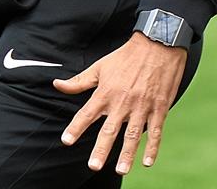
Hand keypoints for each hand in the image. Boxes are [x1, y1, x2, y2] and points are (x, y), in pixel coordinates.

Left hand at [52, 31, 186, 175]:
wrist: (157, 45)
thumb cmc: (125, 57)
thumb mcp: (99, 66)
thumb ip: (79, 81)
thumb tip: (57, 85)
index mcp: (105, 92)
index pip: (86, 113)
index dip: (75, 128)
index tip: (66, 141)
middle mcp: (122, 102)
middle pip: (110, 130)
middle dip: (101, 149)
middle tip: (93, 166)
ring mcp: (142, 106)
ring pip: (133, 135)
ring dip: (127, 154)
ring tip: (121, 170)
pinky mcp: (159, 108)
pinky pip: (156, 132)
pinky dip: (152, 148)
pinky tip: (147, 162)